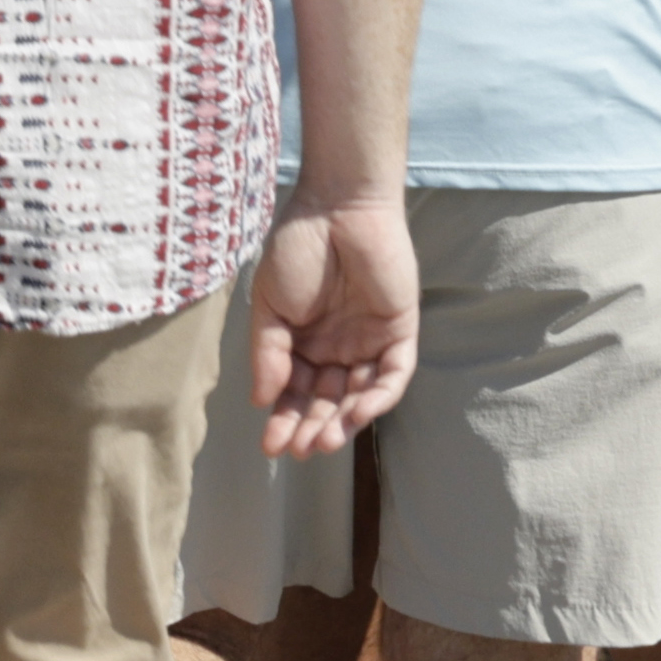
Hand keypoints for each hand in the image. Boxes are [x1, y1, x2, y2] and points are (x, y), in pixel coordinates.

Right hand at [248, 193, 418, 456]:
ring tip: (323, 442)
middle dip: (311, 427)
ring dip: (342, 421)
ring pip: (358, 395)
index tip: (270, 446)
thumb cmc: (296, 249)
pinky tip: (355, 414)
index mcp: (302, 340)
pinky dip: (376, 397)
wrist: (338, 209)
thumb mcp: (269, 304)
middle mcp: (336, 347)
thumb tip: (261, 400)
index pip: (293, 390)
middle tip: (297, 451)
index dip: (283, 418)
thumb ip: (267, 352)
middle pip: (325, 399)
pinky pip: (392, 375)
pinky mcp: (400, 333)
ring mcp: (369, 342)